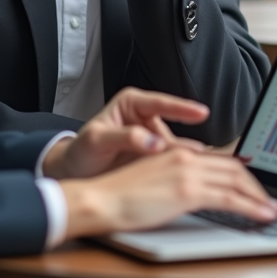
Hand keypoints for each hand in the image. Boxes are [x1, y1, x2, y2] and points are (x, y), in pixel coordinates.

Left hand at [42, 87, 208, 179]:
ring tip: (201, 166)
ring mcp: (149, 136)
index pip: (161, 103)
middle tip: (203, 151)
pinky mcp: (152, 154)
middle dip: (187, 139)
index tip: (200, 113)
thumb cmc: (80, 151)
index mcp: (130, 103)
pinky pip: (168, 158)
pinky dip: (178, 166)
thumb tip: (153, 142)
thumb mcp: (98, 140)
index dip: (182, 108)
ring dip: (185, 155)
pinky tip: (188, 174)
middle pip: (172, 126)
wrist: (73, 172)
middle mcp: (143, 117)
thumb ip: (125, 137)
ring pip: (173, 144)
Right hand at [60, 148, 276, 236]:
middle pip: (233, 168)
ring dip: (259, 196)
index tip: (254, 182)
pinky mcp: (188, 191)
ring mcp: (188, 173)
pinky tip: (263, 214)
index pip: (220, 159)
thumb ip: (175, 180)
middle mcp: (186, 158)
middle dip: (255, 184)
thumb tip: (194, 191)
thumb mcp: (153, 180)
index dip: (242, 171)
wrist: (100, 199)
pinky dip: (252, 206)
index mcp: (177, 153)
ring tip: (271, 208)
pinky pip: (230, 198)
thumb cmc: (119, 195)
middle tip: (268, 198)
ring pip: (237, 180)